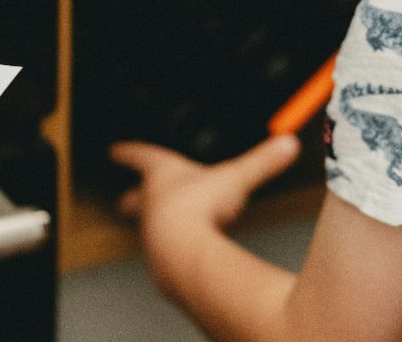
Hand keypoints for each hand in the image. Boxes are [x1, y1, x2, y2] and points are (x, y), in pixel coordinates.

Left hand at [109, 136, 300, 251]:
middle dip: (131, 198)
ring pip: (149, 226)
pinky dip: (173, 248)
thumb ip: (262, 162)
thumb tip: (288, 143)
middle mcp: (153, 203)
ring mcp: (153, 232)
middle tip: (122, 201)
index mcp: (163, 174)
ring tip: (164, 228)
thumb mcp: (236, 177)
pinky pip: (166, 250)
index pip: (140, 156)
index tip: (113, 150)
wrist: (182, 250)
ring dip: (154, 224)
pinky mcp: (163, 257)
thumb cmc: (199, 209)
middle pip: (136, 198)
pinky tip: (188, 253)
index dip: (129, 152)